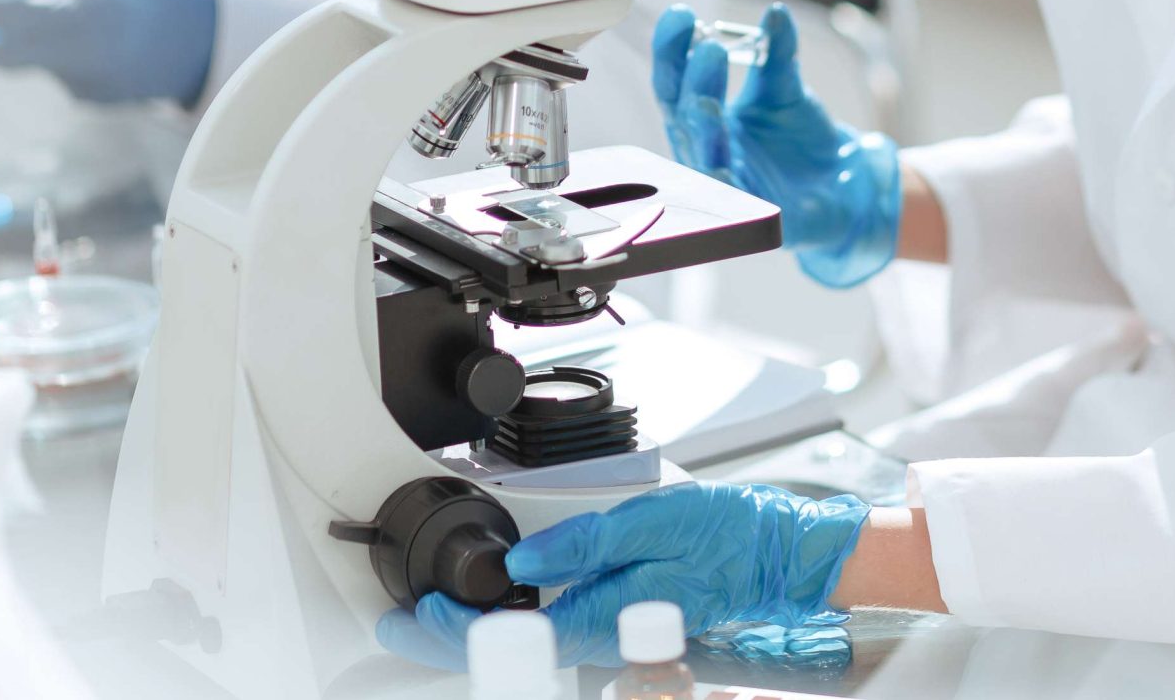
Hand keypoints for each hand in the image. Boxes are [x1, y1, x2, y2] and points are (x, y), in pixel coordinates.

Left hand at [0, 0, 216, 104]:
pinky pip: (55, 70)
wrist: (208, 50)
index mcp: (88, 22)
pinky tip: (77, 36)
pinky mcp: (89, 100)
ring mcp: (84, 87)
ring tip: (25, 18)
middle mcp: (80, 62)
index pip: (10, 22)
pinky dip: (49, 51)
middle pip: (3, 56)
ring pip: (30, 62)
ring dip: (12, 41)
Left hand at [388, 482, 869, 666]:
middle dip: (447, 641)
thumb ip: (585, 545)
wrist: (774, 552)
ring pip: (526, 645)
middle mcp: (602, 636)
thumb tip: (523, 566)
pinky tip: (493, 610)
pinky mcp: (615, 621)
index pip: (509, 638)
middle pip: (508, 652)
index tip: (417, 610)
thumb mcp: (652, 523)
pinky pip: (552, 632)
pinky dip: (512, 624)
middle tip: (400, 624)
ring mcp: (609, 632)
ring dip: (476, 635)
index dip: (453, 630)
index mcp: (604, 616)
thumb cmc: (725, 535)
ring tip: (431, 617)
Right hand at [652, 3, 901, 287]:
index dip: (673, 48)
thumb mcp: (788, 88)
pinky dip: (720, 183)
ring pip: (699, 153)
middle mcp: (704, 146)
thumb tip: (774, 13)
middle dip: (690, 80)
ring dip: (702, 125)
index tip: (681, 14)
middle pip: (681, 112)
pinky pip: (727, 200)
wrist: (840, 184)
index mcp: (706, 114)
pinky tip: (718, 166)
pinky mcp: (748, 211)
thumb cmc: (799, 139)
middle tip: (708, 48)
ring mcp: (722, 180)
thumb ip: (778, 53)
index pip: (678, 78)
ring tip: (709, 98)